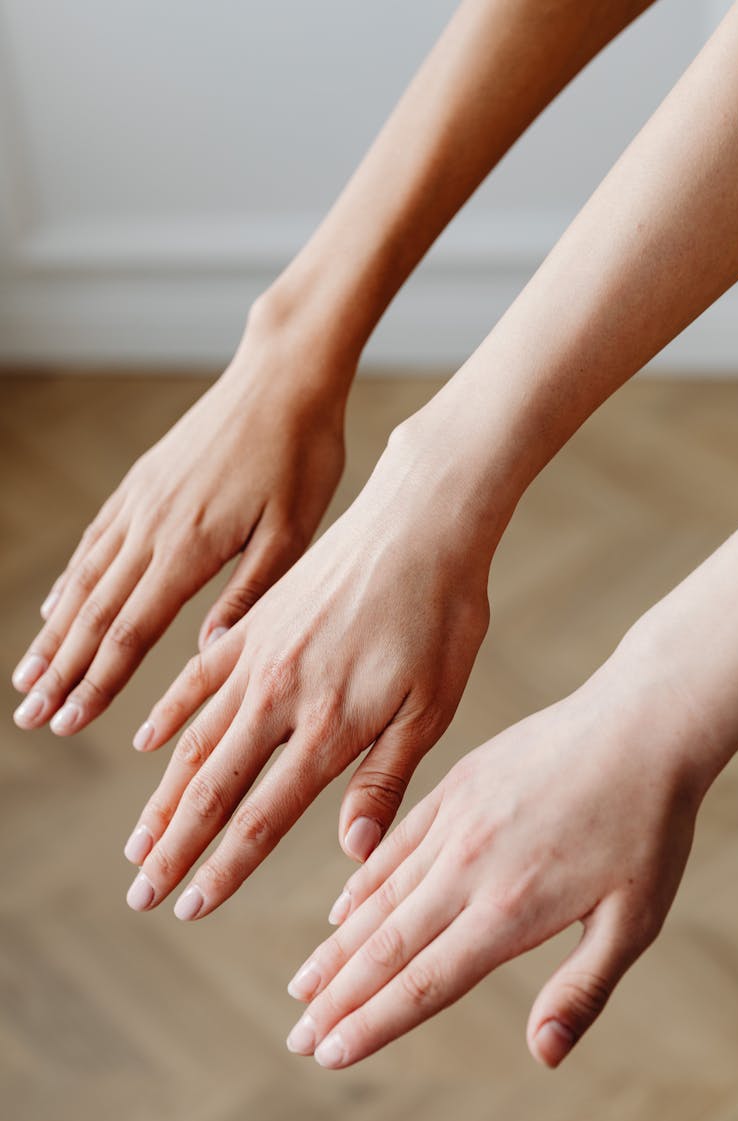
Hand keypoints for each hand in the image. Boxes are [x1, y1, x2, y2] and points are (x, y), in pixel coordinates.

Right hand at [11, 295, 349, 736]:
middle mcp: (150, 527)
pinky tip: (57, 601)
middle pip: (92, 613)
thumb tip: (209, 650)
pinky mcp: (142, 481)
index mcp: (188, 548)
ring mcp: (140, 501)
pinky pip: (95, 539)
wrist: (283, 375)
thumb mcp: (294, 531)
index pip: (129, 633)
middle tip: (29, 715)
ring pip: (84, 579)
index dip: (95, 682)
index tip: (65, 720)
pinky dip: (70, 578)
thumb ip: (250, 593)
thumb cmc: (301, 454)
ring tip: (28, 672)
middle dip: (60, 670)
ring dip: (53, 631)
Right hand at [120, 423, 495, 916]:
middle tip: (142, 893)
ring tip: (138, 840)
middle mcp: (279, 695)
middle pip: (213, 788)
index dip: (224, 867)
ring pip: (195, 739)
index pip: (262, 816)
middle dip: (175, 848)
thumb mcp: (432, 704)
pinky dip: (169, 714)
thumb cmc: (441, 614)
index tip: (192, 906)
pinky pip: (196, 677)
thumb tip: (352, 852)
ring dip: (163, 796)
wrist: (420, 519)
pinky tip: (149, 743)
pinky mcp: (254, 621)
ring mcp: (258, 655)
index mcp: (329, 724)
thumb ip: (384, 778)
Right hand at [284, 649, 706, 1069]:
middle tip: (296, 1036)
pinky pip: (396, 844)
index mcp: (510, 909)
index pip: (424, 981)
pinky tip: (341, 910)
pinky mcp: (455, 786)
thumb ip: (583, 989)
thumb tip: (544, 1055)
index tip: (327, 1053)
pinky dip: (362, 883)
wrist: (637, 726)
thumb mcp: (634, 920)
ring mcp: (456, 822)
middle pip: (387, 945)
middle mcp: (469, 867)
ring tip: (302, 984)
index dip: (371, 1023)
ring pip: (381, 897)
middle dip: (338, 996)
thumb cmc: (646, 828)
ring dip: (337, 946)